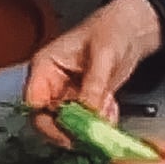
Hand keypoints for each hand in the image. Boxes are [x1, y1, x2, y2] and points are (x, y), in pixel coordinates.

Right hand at [24, 0, 162, 144]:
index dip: (47, 122)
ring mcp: (66, 95)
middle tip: (93, 133)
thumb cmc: (111, 29)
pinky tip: (112, 107)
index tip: (69, 134)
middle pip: (47, 120)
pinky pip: (87, 124)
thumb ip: (95, 85)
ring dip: (90, 126)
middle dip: (71, 129)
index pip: (33, 103)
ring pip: (69, 126)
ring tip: (108, 108)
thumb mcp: (104, 54)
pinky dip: (101, 122)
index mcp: (44, 67)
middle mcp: (51, 84)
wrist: (131, 30)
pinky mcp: (83, 103)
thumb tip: (89, 113)